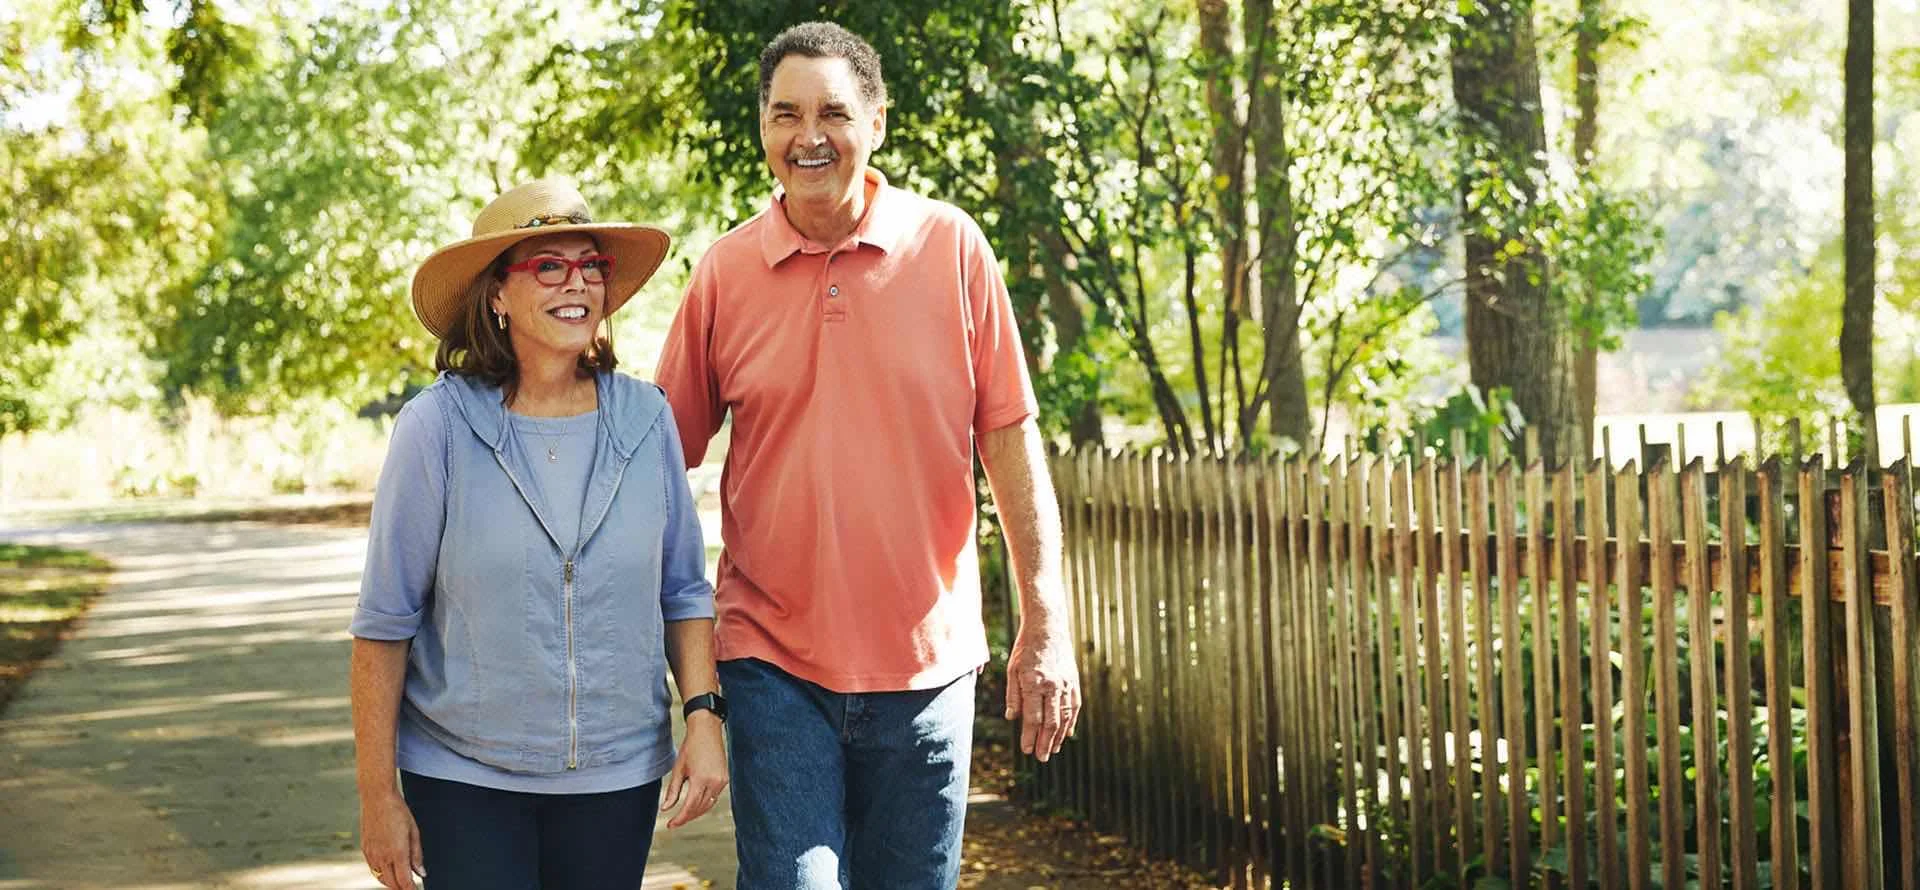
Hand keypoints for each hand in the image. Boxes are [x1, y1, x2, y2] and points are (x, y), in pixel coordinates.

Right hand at [360, 793, 424, 888]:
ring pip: (381, 878)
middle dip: (402, 888)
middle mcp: (382, 856)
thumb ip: (417, 855)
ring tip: (401, 882)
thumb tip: (421, 872)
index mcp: (398, 852)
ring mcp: (372, 853)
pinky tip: (388, 872)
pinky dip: (382, 874)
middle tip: (411, 887)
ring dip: (392, 883)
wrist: (377, 797)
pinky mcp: (365, 849)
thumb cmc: (397, 811)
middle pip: (392, 883)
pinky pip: (373, 869)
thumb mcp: (414, 831)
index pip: (404, 881)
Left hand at [660, 714, 728, 827]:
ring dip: (696, 812)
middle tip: (674, 822)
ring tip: (683, 816)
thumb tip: (666, 808)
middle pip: (700, 808)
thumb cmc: (690, 747)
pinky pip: (714, 797)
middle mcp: (714, 782)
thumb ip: (673, 790)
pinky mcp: (725, 778)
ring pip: (708, 805)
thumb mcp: (678, 769)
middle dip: (687, 817)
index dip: (679, 819)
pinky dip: (704, 803)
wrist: (707, 730)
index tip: (670, 825)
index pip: (689, 807)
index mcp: (701, 779)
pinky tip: (695, 805)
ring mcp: (722, 781)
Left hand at [1004, 627, 1081, 761]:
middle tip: (1041, 757)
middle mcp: (1052, 686)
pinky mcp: (1073, 681)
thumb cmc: (1025, 648)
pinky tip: (1067, 734)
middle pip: (1051, 722)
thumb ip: (1013, 695)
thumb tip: (1013, 718)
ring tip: (1053, 750)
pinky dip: (1071, 723)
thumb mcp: (1012, 670)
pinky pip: (1074, 707)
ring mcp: (1066, 684)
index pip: (1033, 718)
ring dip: (1059, 736)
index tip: (1027, 750)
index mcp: (1034, 683)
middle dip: (1046, 743)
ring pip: (1065, 717)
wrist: (1048, 628)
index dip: (1030, 736)